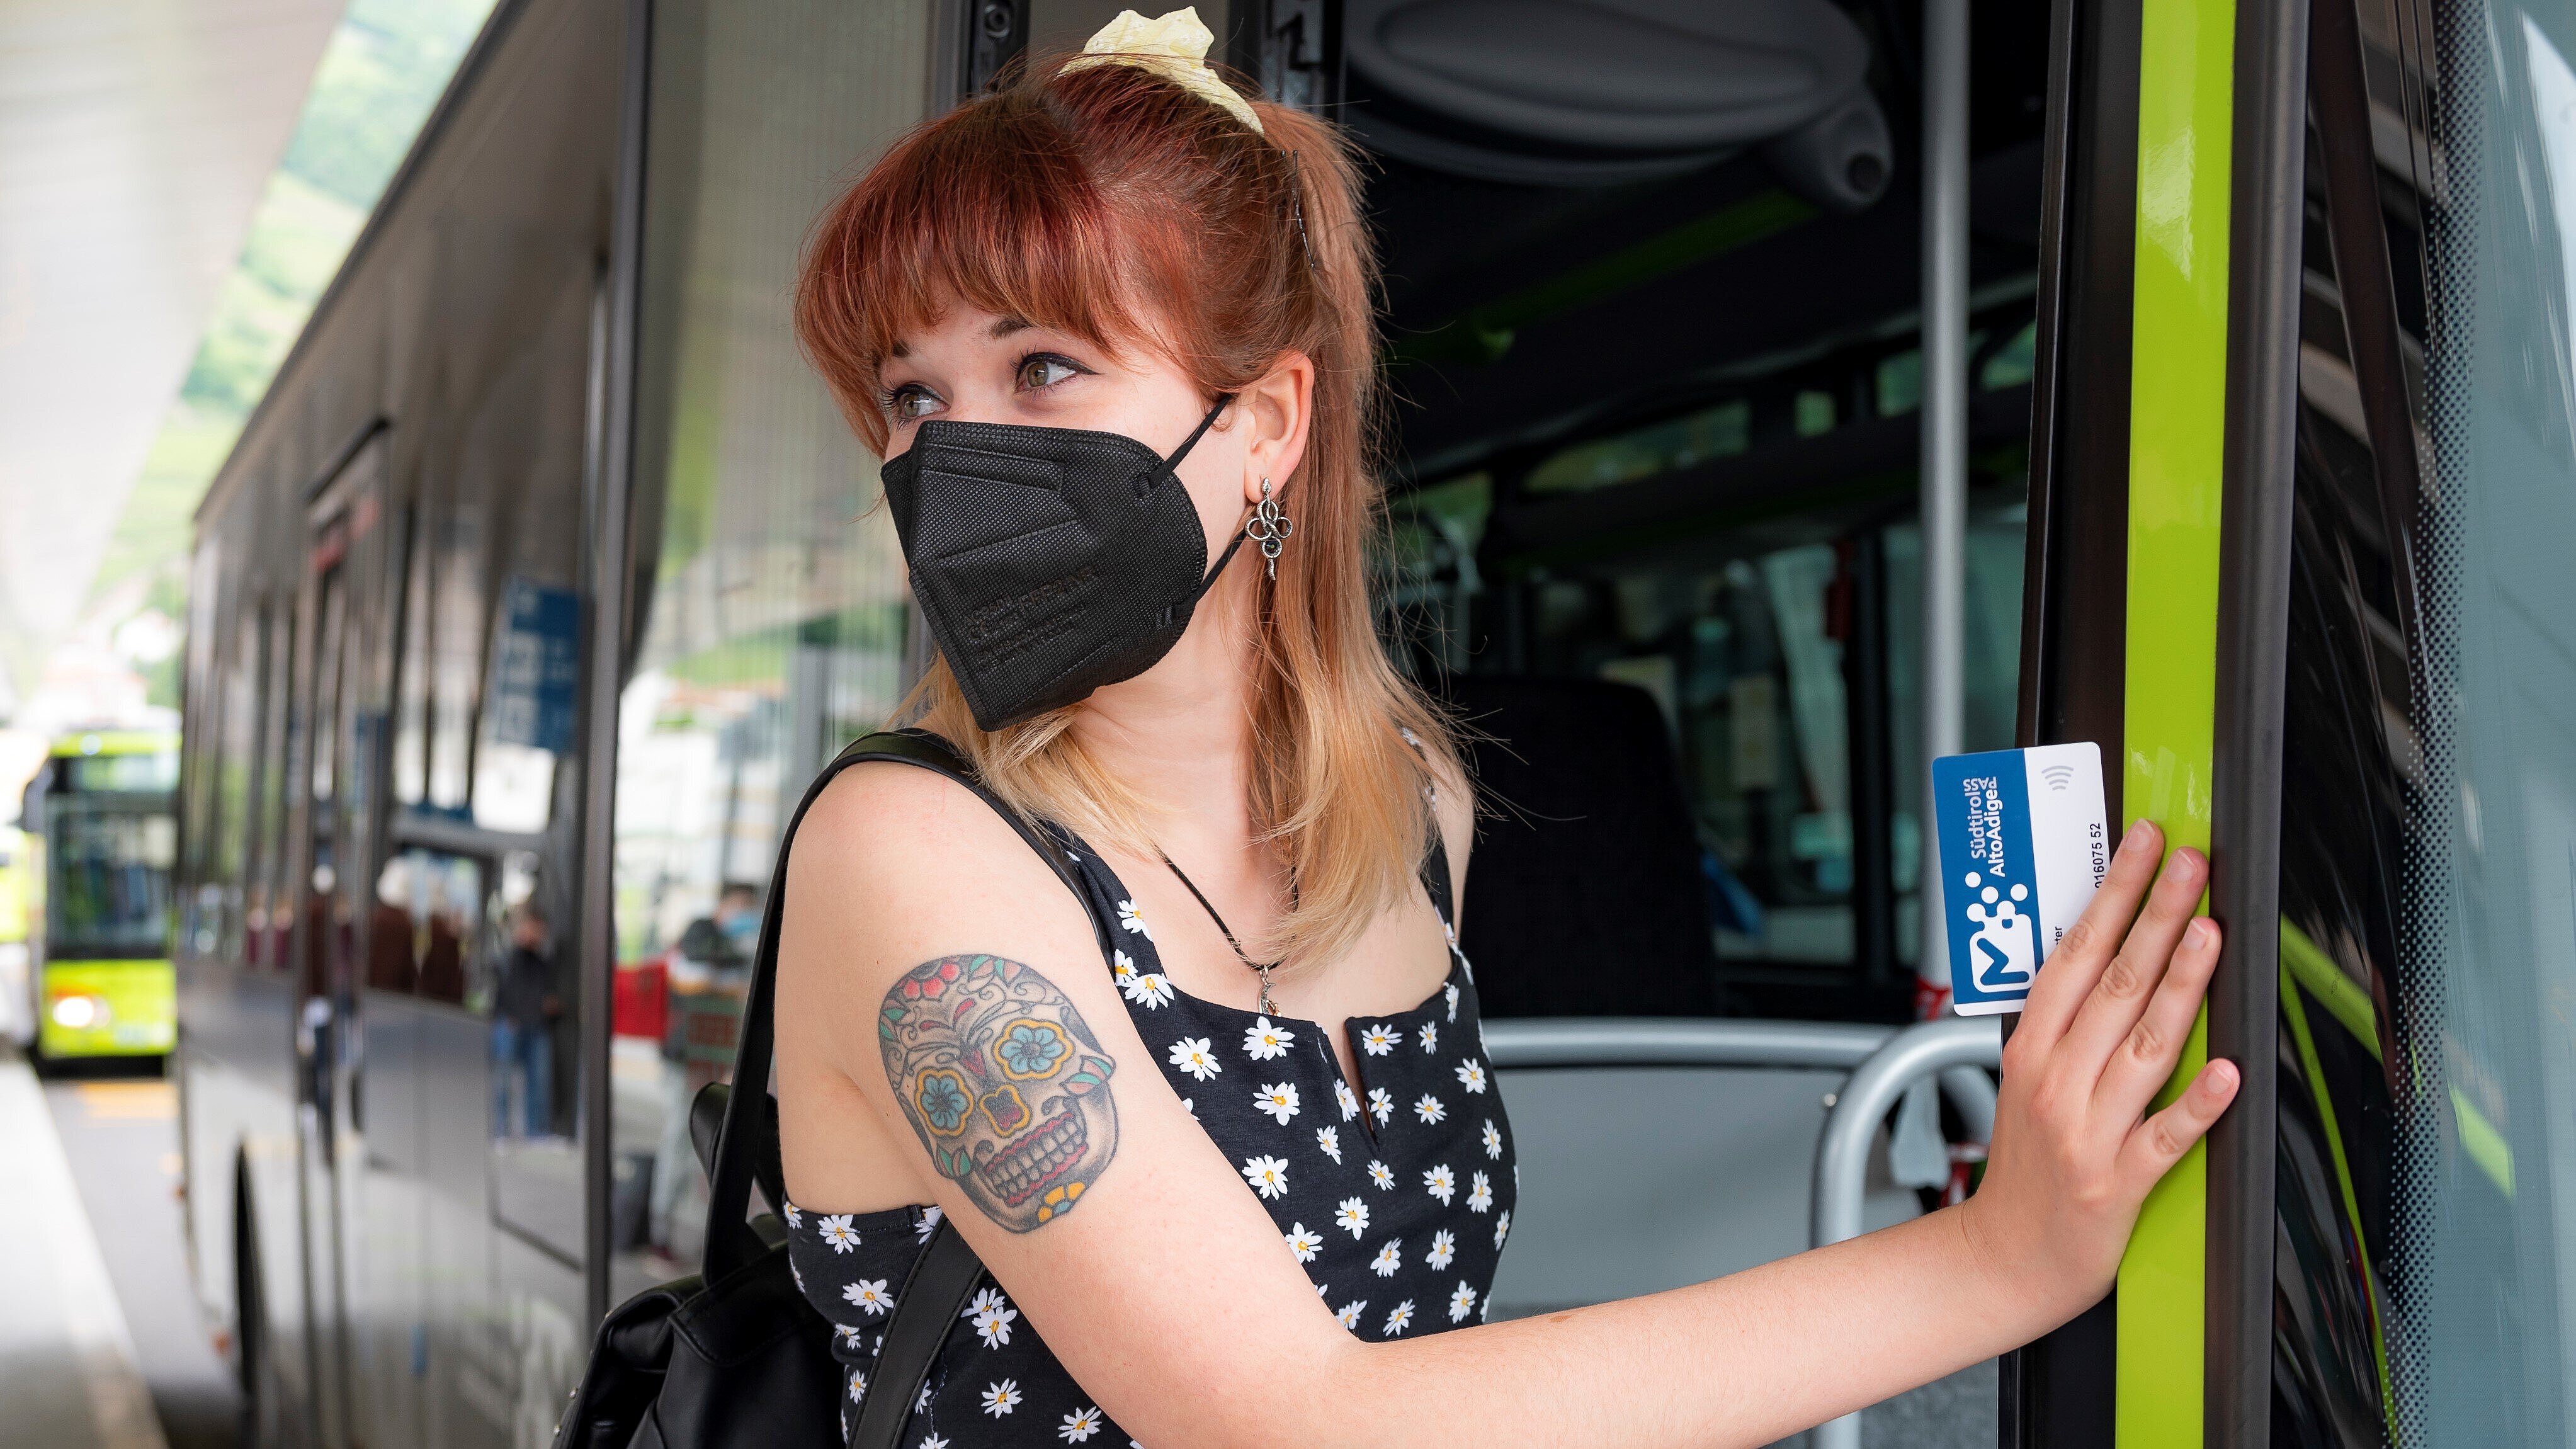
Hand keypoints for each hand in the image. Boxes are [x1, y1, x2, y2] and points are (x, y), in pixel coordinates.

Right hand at [1957, 819, 2240, 1319]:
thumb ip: (2064, 1022)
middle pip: (2115, 983)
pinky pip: (2164, 1137)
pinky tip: (2225, 1073)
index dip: (2113, 893)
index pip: (2076, 953)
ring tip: (2211, 933)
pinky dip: (2195, 1105)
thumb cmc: (2025, 1166)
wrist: (2004, 1258)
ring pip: (2142, 1045)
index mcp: (2030, 1047)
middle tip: (2192, 864)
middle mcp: (2056, 1080)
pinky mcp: (2118, 1183)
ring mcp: (2087, 1130)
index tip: (2145, 845)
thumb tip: (2108, 953)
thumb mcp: (2024, 1078)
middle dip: (2156, 914)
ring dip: (2181, 985)